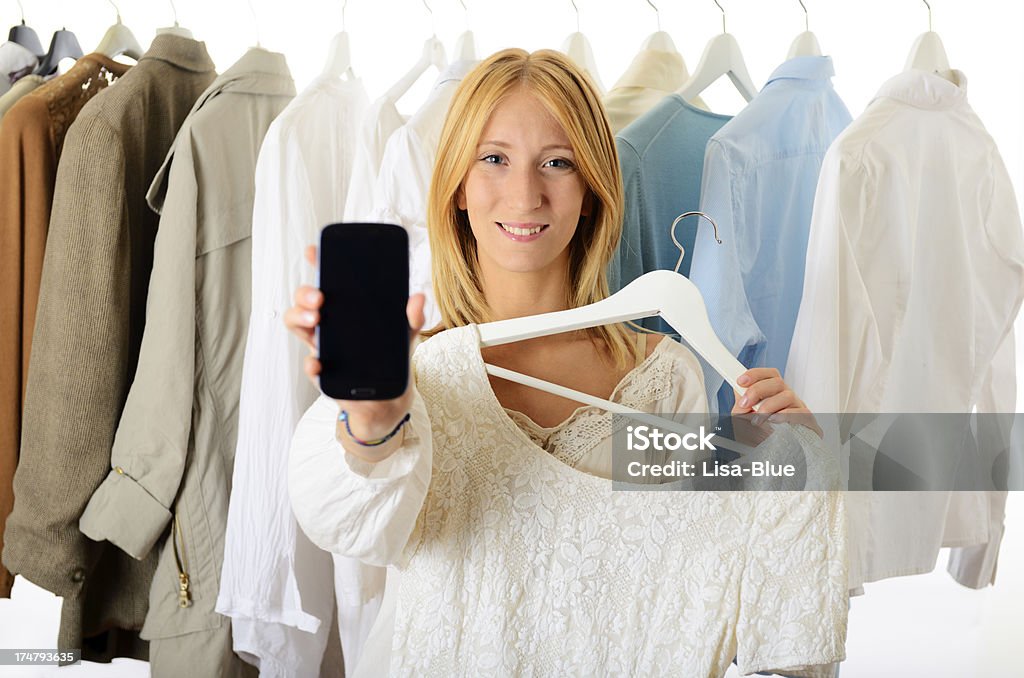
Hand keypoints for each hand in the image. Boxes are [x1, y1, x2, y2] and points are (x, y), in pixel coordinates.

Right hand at [284, 245, 424, 459]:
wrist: (389, 396)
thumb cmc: (390, 357)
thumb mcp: (405, 333)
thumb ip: (412, 316)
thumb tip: (417, 298)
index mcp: (344, 308)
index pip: (326, 280)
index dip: (317, 263)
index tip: (314, 251)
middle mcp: (327, 323)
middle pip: (305, 299)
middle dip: (305, 293)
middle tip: (320, 296)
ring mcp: (321, 345)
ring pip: (297, 324)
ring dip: (300, 318)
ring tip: (316, 319)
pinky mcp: (323, 371)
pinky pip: (310, 365)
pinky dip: (310, 363)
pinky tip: (318, 362)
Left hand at [732, 367, 819, 435]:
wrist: (778, 461)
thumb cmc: (761, 439)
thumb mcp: (744, 422)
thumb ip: (741, 407)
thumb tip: (739, 395)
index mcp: (774, 394)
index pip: (769, 375)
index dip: (755, 374)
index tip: (741, 381)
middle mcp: (787, 399)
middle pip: (778, 382)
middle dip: (757, 390)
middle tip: (745, 404)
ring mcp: (799, 409)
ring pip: (788, 395)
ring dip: (769, 406)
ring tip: (757, 420)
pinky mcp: (809, 424)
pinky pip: (802, 413)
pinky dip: (786, 415)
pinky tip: (774, 420)